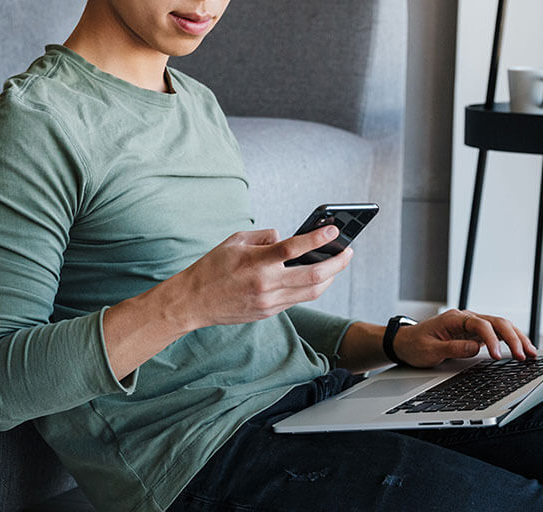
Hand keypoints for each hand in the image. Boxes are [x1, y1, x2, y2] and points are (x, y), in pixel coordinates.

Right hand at [174, 226, 351, 328]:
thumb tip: (286, 238)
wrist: (194, 301)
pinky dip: (312, 287)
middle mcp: (266, 283)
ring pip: (312, 291)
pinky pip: (298, 299)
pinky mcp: (269, 312)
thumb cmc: (212, 267)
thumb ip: (263, 236)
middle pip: (313, 275)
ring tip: (337, 265)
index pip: (294, 248)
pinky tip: (317, 278)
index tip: (334, 230)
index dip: (318, 238)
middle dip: (337, 263)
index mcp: (256, 262)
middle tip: (348, 252)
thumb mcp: (234, 241)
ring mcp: (269, 301)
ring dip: (330, 278)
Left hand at [392, 309, 539, 367]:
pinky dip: (510, 340)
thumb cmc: (415, 345)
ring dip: (517, 338)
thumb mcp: (430, 350)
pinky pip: (496, 333)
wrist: (405, 342)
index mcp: (454, 318)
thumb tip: (476, 348)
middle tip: (524, 355)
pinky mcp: (474, 332)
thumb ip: (453, 348)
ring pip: (500, 326)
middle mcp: (465, 317)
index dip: (492, 340)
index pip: (480, 325)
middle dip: (513, 338)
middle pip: (496, 322)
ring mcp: (471, 324)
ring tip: (531, 352)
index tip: (498, 356)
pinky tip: (521, 348)